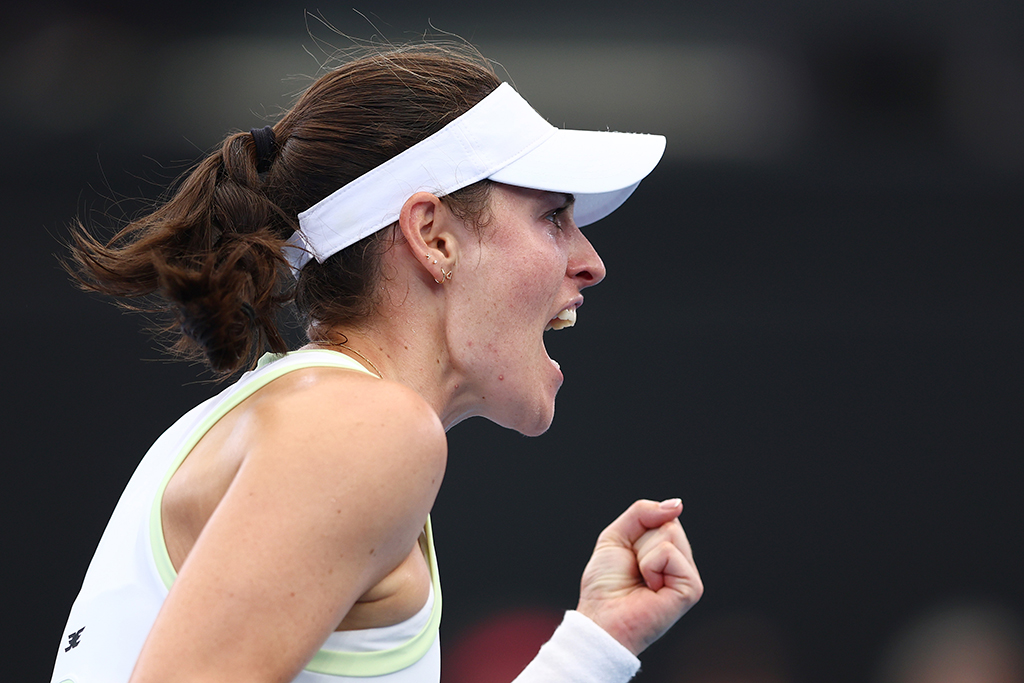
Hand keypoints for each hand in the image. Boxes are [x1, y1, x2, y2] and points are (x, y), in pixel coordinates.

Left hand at [576, 499, 702, 655]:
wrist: (600, 619)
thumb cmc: (606, 585)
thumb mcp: (616, 536)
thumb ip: (642, 513)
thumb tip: (677, 504)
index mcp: (667, 553)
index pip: (664, 516)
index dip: (637, 530)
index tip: (628, 556)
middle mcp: (682, 563)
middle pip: (668, 522)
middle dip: (639, 541)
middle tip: (634, 570)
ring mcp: (689, 576)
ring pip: (669, 533)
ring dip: (642, 555)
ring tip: (641, 580)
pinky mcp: (692, 588)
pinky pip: (668, 552)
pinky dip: (650, 565)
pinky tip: (650, 588)